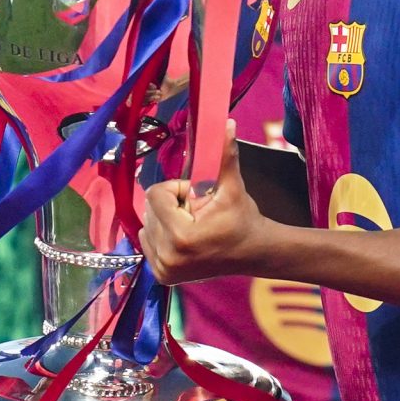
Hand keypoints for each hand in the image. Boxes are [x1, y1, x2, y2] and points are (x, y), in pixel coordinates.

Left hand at [141, 135, 269, 285]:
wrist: (253, 253)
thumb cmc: (243, 219)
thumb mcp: (233, 187)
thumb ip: (224, 156)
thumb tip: (226, 124)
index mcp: (181, 236)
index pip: (155, 195)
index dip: (176, 189)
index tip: (196, 196)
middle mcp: (167, 257)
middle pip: (149, 210)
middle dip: (172, 204)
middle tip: (197, 212)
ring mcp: (164, 269)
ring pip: (147, 225)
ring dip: (166, 219)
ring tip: (193, 226)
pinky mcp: (162, 276)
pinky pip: (147, 241)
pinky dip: (162, 235)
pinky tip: (185, 239)